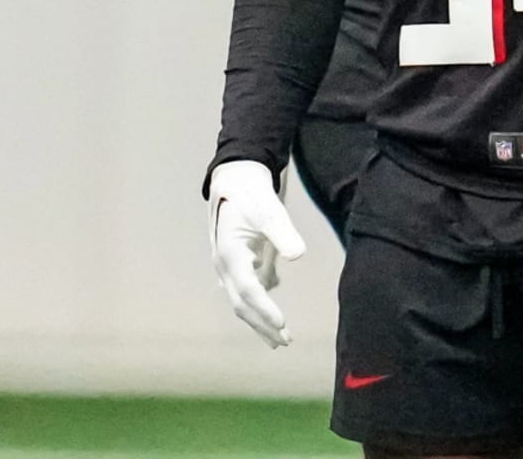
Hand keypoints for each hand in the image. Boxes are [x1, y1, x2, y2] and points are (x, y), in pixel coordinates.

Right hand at [208, 160, 305, 347]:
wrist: (237, 181)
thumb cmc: (252, 194)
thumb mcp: (269, 210)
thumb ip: (283, 232)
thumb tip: (298, 255)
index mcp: (229, 255)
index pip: (248, 291)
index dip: (264, 310)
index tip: (282, 324)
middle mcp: (224, 267)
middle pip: (242, 304)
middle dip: (262, 324)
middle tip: (285, 341)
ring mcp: (227, 268)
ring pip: (242, 301)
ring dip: (260, 320)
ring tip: (280, 338)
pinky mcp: (236, 265)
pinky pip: (246, 291)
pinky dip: (260, 305)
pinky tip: (275, 317)